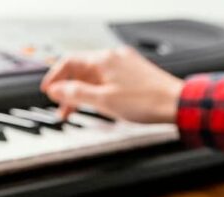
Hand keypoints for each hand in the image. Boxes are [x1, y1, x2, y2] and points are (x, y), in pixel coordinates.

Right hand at [40, 46, 184, 123]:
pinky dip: (97, 91)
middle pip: (81, 70)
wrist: (177, 103)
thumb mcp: (103, 101)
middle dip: (68, 89)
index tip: (47, 90)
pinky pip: (108, 80)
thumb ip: (76, 94)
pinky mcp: (135, 74)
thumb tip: (56, 90)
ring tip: (75, 111)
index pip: (69, 62)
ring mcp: (125, 65)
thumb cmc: (146, 102)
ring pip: (95, 76)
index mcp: (103, 60)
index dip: (55, 77)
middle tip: (60, 107)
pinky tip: (98, 104)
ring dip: (82, 92)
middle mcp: (114, 58)